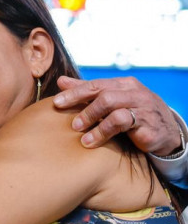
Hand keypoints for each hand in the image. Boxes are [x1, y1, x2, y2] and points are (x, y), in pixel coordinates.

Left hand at [53, 76, 180, 154]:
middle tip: (70, 123)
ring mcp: (143, 109)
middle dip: (83, 107)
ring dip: (93, 122)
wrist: (167, 132)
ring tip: (80, 135)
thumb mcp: (112, 99)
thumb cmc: (133, 113)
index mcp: (124, 84)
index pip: (95, 84)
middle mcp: (135, 93)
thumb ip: (87, 91)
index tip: (56, 102)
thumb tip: (61, 81)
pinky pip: (122, 125)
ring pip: (113, 108)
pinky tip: (92, 142)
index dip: (74, 93)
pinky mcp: (148, 127)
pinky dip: (104, 133)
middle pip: (103, 94)